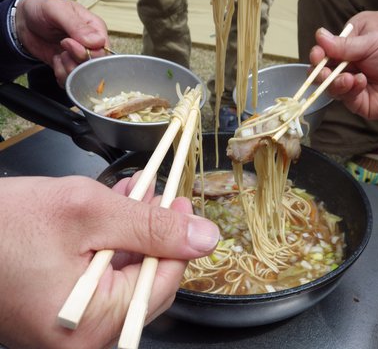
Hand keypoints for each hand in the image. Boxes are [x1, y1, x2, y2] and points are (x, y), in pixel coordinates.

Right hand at [0, 175, 218, 347]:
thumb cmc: (3, 227)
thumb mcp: (87, 213)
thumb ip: (152, 227)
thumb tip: (204, 238)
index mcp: (95, 323)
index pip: (164, 281)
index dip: (179, 238)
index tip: (182, 203)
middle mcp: (84, 337)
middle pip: (146, 280)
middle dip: (155, 232)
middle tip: (158, 196)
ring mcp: (71, 327)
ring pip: (125, 275)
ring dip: (135, 233)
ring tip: (135, 197)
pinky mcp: (61, 312)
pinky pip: (102, 278)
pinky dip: (112, 244)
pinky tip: (114, 214)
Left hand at [14, 0, 109, 85]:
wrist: (24, 20)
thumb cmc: (42, 10)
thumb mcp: (58, 10)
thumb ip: (77, 26)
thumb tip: (97, 42)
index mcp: (96, 30)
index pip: (103, 50)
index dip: (88, 52)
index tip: (68, 42)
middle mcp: (92, 46)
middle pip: (94, 66)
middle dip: (76, 61)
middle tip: (62, 48)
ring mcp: (81, 58)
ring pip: (83, 76)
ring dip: (67, 68)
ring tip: (58, 55)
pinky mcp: (70, 68)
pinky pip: (72, 81)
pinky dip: (61, 75)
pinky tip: (56, 61)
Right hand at [309, 29, 377, 118]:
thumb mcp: (371, 43)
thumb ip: (344, 45)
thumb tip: (319, 36)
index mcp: (348, 55)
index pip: (324, 57)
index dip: (318, 57)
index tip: (317, 54)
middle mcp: (346, 73)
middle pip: (321, 76)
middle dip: (319, 73)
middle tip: (323, 71)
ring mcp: (351, 90)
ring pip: (330, 89)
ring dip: (335, 82)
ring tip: (348, 77)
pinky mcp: (359, 105)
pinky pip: (345, 99)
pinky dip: (350, 90)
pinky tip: (361, 82)